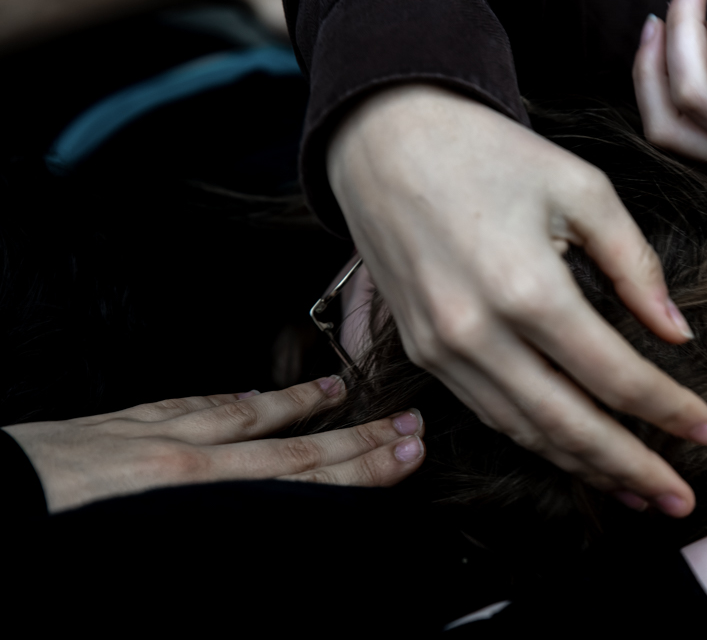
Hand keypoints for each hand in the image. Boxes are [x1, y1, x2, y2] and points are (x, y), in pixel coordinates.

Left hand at [4, 377, 425, 512]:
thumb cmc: (43, 543)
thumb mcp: (133, 571)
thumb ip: (211, 548)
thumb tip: (262, 538)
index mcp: (190, 500)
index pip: (300, 482)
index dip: (362, 472)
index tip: (407, 456)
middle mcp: (182, 461)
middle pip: (288, 446)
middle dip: (355, 437)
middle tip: (406, 424)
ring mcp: (148, 436)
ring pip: (241, 412)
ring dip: (297, 403)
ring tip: (340, 389)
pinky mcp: (114, 425)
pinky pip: (187, 403)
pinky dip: (227, 397)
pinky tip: (243, 393)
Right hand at [327, 84, 706, 516]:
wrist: (384, 140)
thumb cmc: (488, 152)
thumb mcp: (581, 187)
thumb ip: (635, 265)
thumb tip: (674, 332)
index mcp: (526, 287)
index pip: (614, 374)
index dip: (667, 410)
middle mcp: (477, 332)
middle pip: (567, 425)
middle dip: (631, 469)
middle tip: (679, 500)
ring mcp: (442, 349)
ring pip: (524, 432)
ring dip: (583, 467)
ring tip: (635, 491)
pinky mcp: (423, 352)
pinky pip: (488, 413)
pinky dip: (536, 441)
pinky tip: (572, 452)